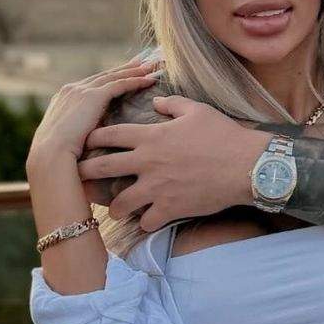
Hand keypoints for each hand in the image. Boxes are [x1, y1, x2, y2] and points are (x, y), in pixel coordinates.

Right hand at [26, 56, 158, 168]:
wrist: (50, 158)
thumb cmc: (60, 157)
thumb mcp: (70, 138)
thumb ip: (84, 128)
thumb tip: (100, 132)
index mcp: (64, 98)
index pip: (93, 83)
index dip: (112, 77)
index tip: (126, 72)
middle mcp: (71, 89)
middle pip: (105, 75)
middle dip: (126, 68)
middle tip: (143, 61)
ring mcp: (81, 90)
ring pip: (114, 76)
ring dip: (135, 71)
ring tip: (152, 67)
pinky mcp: (92, 96)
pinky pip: (119, 85)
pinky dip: (135, 81)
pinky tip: (149, 80)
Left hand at [77, 96, 268, 231]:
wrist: (246, 165)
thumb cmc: (223, 134)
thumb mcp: (197, 110)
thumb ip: (171, 104)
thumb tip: (156, 101)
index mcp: (151, 137)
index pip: (109, 135)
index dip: (93, 137)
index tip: (85, 141)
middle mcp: (147, 162)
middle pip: (103, 168)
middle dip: (86, 173)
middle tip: (77, 178)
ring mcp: (157, 187)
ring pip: (120, 202)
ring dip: (115, 207)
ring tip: (114, 209)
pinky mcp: (170, 207)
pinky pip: (148, 221)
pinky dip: (146, 222)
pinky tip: (147, 221)